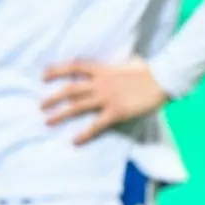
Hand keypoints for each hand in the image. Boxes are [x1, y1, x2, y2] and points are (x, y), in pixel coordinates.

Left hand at [42, 57, 169, 145]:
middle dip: (53, 97)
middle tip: (40, 105)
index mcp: (102, 70)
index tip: (43, 75)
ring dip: (61, 114)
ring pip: (77, 106)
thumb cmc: (149, 70)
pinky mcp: (116, 112)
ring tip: (47, 121)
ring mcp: (107, 98)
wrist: (164, 79)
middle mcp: (100, 83)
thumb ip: (117, 66)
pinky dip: (84, 134)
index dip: (57, 70)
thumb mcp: (128, 63)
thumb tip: (119, 64)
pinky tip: (74, 141)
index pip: (74, 66)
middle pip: (70, 89)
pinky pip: (96, 124)